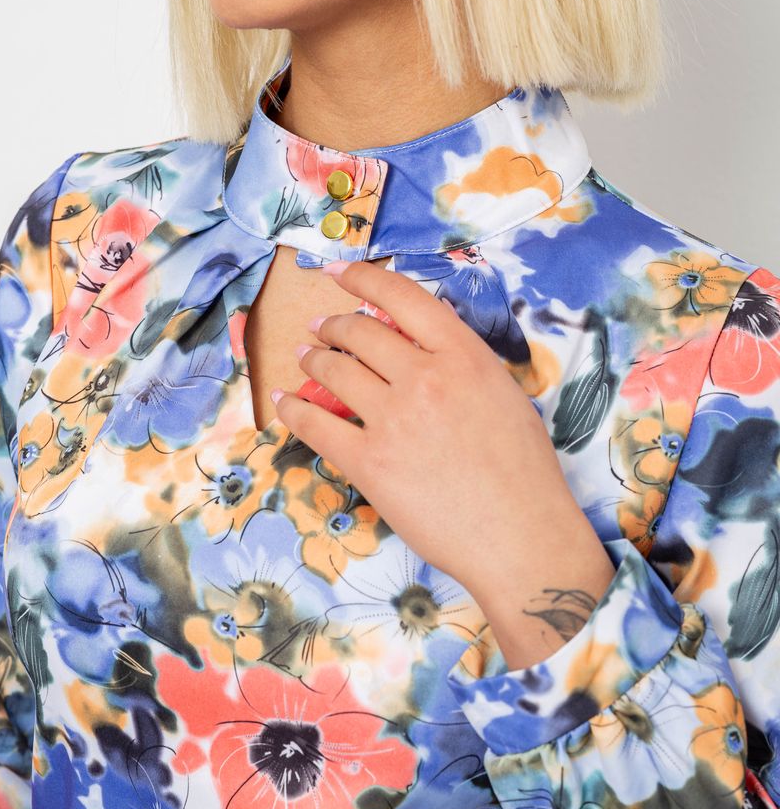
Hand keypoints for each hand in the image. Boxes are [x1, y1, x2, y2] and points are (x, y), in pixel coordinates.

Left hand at [270, 259, 594, 599]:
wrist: (520, 535)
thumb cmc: (524, 474)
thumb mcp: (505, 397)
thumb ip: (464, 366)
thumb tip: (427, 350)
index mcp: (464, 357)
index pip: (405, 298)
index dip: (364, 279)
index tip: (342, 274)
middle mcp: (425, 378)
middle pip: (361, 333)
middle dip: (334, 326)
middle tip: (321, 328)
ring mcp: (394, 420)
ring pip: (335, 372)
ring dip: (313, 360)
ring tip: (305, 357)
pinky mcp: (370, 463)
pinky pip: (317, 425)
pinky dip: (294, 409)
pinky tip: (284, 401)